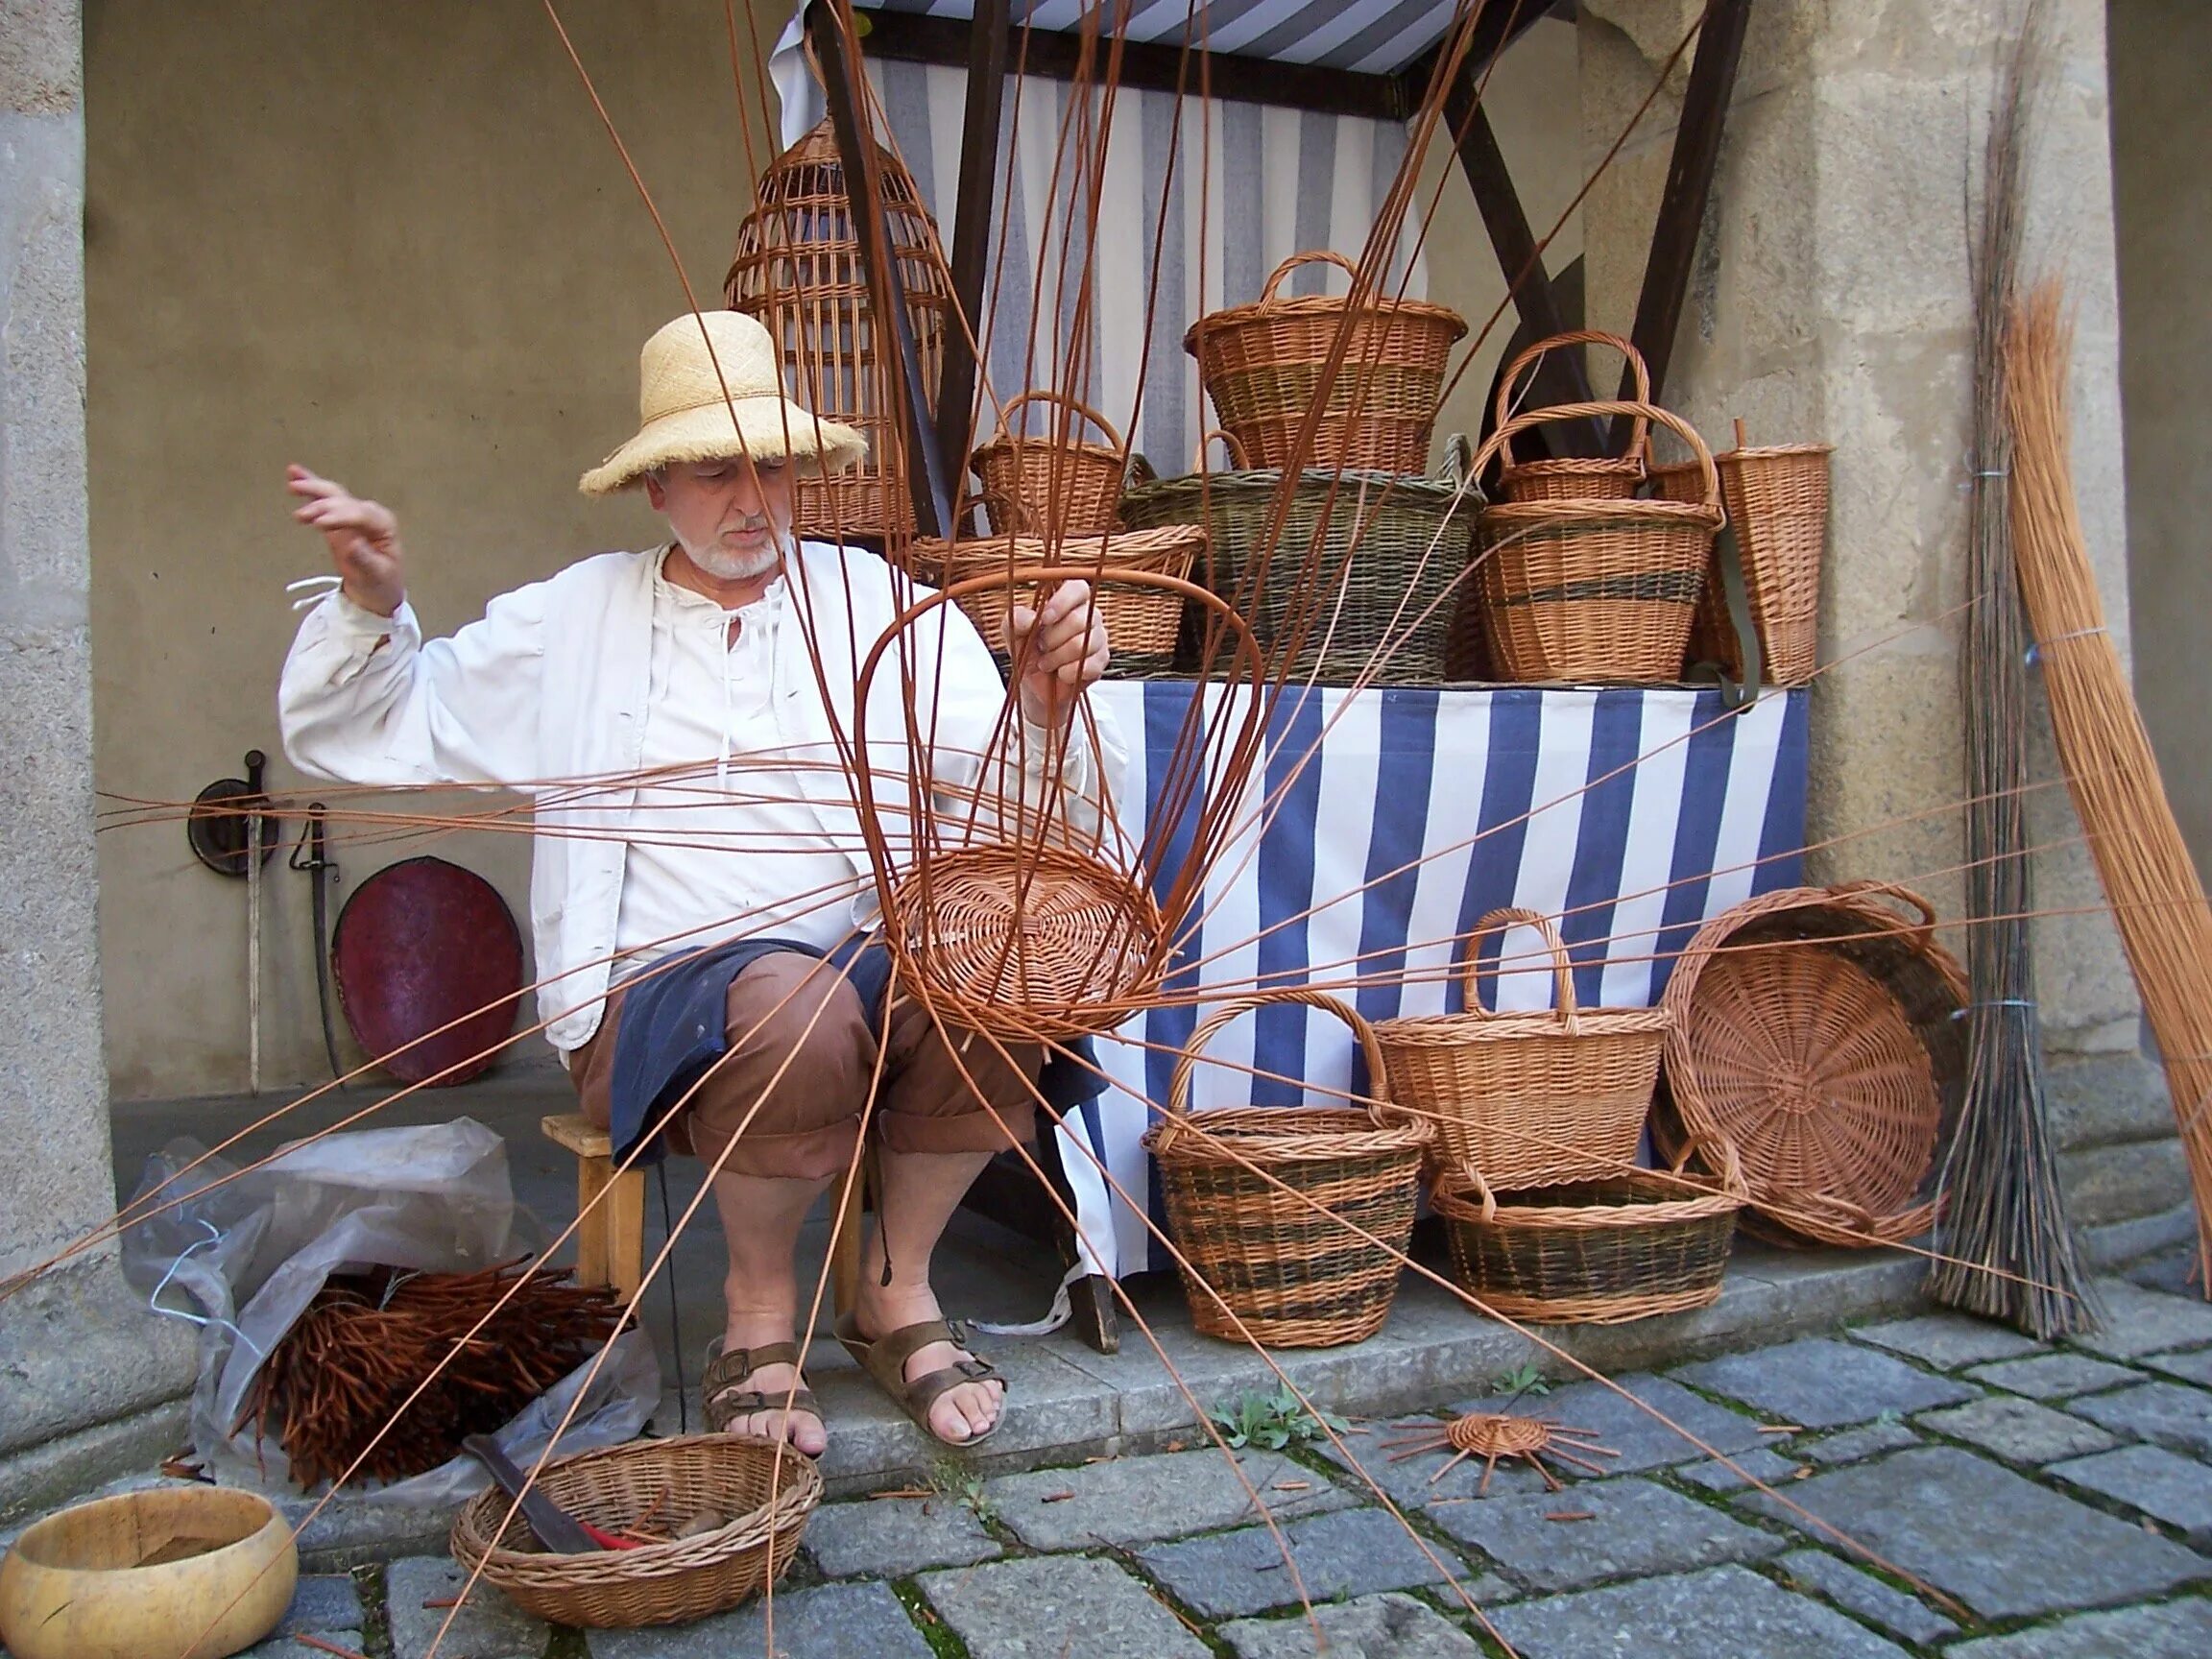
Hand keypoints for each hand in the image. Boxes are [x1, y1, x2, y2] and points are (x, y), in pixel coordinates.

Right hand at [287, 464, 404, 616]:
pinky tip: (293, 472)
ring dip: (312, 488)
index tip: (319, 524)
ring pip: (332, 495)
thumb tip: (352, 545)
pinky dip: (310, 485)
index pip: (360, 514)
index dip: (339, 517)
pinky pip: (323, 499)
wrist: (378, 589)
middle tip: (302, 515)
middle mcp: (369, 513)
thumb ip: (365, 560)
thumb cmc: (381, 582)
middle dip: (322, 505)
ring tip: (292, 486)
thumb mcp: (376, 576)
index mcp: (384, 525)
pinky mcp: (338, 517)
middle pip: (343, 501)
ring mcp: (353, 513)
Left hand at [1010, 579, 1110, 727]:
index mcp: (1069, 600)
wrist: (1036, 684)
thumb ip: (1016, 618)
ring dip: (1058, 657)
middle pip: (1079, 620)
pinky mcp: (1102, 660)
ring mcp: (1098, 637)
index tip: (1045, 619)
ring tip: (1047, 663)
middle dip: (1053, 638)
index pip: (1078, 588)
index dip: (1063, 602)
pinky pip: (1090, 665)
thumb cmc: (1028, 650)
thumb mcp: (1013, 632)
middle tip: (1041, 647)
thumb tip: (1032, 618)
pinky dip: (1068, 673)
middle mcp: (1088, 615)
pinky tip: (1061, 673)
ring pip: (1084, 644)